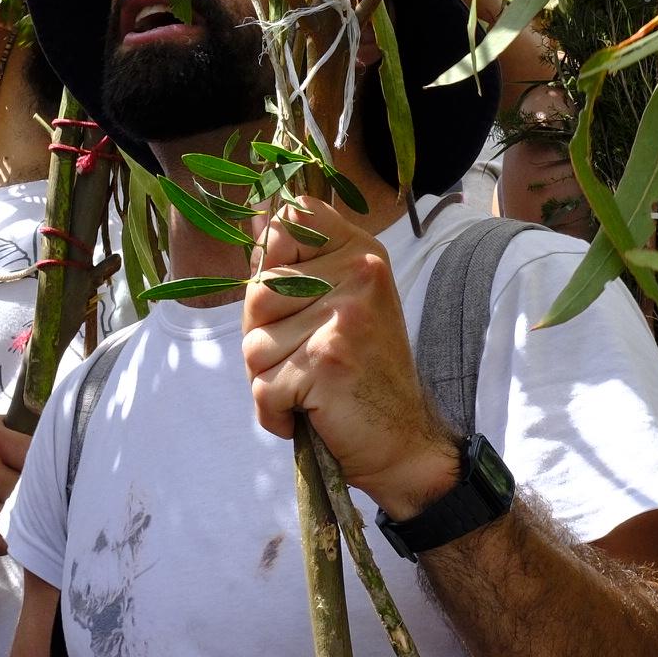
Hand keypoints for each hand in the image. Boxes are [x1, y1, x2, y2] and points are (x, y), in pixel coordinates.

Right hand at [0, 414, 30, 558]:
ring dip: (14, 516)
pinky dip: (5, 541)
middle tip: (15, 489)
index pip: (39, 457)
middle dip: (27, 492)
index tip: (42, 471)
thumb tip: (61, 434)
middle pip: (30, 489)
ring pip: (18, 517)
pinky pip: (3, 545)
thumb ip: (22, 430)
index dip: (43, 466)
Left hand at [243, 192, 456, 517]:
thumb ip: (300, 267)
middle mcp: (358, 273)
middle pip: (258, 290)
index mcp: (361, 252)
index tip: (297, 299)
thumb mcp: (343, 303)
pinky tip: (310, 414)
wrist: (404, 441)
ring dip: (270, 379)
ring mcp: (344, 316)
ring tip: (312, 387)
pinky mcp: (326, 361)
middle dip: (264, 336)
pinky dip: (275, 412)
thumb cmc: (361, 374)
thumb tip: (255, 220)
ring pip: (253, 344)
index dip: (273, 258)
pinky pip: (262, 386)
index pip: (292, 215)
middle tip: (308, 360)